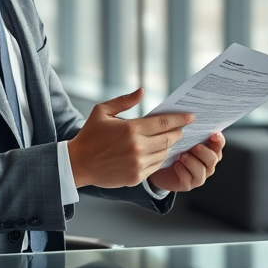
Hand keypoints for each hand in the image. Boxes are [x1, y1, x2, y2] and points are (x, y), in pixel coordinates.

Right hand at [68, 89, 194, 188]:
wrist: (77, 164)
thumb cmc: (89, 135)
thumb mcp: (102, 112)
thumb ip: (124, 101)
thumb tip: (142, 91)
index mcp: (131, 129)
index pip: (164, 123)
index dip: (180, 119)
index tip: (191, 116)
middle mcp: (137, 147)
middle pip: (169, 138)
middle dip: (178, 132)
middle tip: (180, 128)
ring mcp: (138, 164)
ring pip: (165, 153)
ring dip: (169, 145)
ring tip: (168, 139)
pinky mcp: (136, 177)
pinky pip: (156, 166)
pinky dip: (160, 158)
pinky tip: (157, 152)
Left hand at [147, 133, 224, 192]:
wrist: (158, 164)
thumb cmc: (171, 146)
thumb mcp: (179, 135)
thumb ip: (187, 128)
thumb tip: (189, 115)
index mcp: (208, 148)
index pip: (219, 144)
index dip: (218, 140)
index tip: (213, 134)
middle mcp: (207, 162)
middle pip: (213, 158)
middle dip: (204, 152)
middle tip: (194, 147)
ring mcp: (199, 174)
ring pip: (203, 170)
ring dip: (192, 162)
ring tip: (181, 156)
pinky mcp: (188, 184)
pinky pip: (190, 180)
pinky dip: (183, 172)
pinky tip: (176, 165)